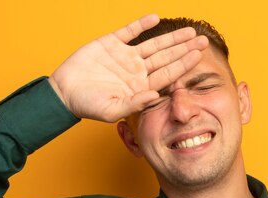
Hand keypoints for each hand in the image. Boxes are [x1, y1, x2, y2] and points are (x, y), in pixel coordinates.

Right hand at [49, 14, 208, 121]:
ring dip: (171, 38)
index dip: (184, 64)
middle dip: (185, 49)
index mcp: (140, 87)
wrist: (65, 92)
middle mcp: (137, 71)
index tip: (199, 55)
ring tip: (189, 31)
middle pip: (166, 58)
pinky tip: (155, 18)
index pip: (168, 74)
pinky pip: (129, 31)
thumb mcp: (112, 110)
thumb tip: (157, 96)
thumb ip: (135, 104)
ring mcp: (125, 57)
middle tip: (203, 41)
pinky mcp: (111, 44)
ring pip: (153, 44)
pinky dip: (142, 24)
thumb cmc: (88, 106)